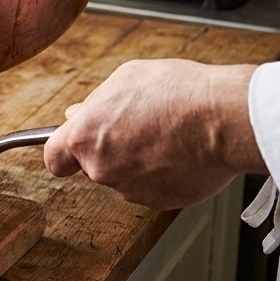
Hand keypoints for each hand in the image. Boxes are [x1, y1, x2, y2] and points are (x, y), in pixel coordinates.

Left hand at [44, 59, 265, 209]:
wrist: (225, 119)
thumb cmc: (179, 93)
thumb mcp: (126, 79)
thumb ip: (95, 102)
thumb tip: (77, 114)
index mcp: (84, 137)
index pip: (53, 158)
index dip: (63, 153)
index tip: (71, 149)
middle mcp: (101, 169)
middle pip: (94, 165)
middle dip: (110, 149)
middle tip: (140, 127)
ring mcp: (131, 189)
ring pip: (125, 177)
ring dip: (138, 162)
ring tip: (167, 136)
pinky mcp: (161, 202)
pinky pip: (153, 187)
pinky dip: (163, 174)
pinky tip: (181, 152)